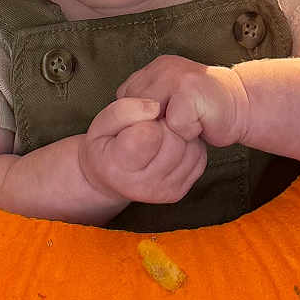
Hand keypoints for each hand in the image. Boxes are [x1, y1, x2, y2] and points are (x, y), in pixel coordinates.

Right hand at [80, 97, 207, 204]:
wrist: (111, 178)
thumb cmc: (106, 146)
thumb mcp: (101, 123)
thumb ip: (124, 110)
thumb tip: (156, 107)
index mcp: (118, 166)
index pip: (148, 135)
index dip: (148, 118)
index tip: (142, 118)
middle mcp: (142, 185)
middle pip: (173, 141)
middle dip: (166, 124)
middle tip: (153, 123)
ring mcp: (163, 191)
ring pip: (190, 148)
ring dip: (179, 133)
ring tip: (161, 133)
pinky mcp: (178, 192)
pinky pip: (198, 158)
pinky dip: (189, 145)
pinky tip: (172, 144)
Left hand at [113, 55, 248, 148]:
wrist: (242, 106)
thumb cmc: (203, 112)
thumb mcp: (168, 105)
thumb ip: (146, 108)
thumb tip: (123, 128)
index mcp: (153, 69)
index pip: (123, 102)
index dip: (139, 122)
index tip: (163, 123)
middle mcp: (162, 67)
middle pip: (134, 110)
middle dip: (153, 127)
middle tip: (179, 124)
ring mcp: (176, 75)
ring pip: (152, 117)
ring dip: (171, 130)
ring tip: (189, 124)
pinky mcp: (191, 89)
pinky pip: (175, 124)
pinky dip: (188, 133)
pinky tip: (201, 125)